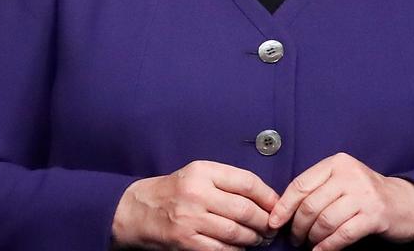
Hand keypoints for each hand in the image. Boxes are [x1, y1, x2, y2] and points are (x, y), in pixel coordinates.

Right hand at [112, 160, 278, 250]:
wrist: (137, 210)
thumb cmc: (172, 192)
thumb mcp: (196, 175)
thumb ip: (227, 183)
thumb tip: (267, 200)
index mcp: (201, 171)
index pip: (247, 182)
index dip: (269, 197)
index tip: (277, 206)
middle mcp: (196, 193)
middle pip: (246, 210)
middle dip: (265, 223)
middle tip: (270, 228)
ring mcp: (191, 218)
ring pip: (238, 233)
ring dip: (254, 239)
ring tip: (258, 239)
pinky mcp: (187, 241)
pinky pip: (224, 249)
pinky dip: (237, 250)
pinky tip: (238, 246)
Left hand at [268, 152, 413, 250]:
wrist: (404, 202)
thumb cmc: (364, 192)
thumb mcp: (341, 179)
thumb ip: (317, 187)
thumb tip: (283, 208)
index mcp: (335, 163)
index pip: (300, 185)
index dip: (284, 206)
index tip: (274, 221)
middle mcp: (349, 176)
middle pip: (310, 204)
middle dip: (297, 225)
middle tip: (294, 237)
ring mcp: (363, 196)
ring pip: (325, 220)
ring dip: (312, 237)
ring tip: (308, 244)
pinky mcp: (374, 216)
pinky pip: (343, 234)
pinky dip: (328, 246)